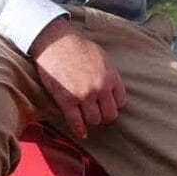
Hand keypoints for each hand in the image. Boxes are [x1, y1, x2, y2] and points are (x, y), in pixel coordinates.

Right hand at [31, 18, 126, 137]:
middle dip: (104, 115)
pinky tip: (82, 133)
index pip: (121, 102)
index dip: (114, 105)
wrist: (55, 42)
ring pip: (94, 120)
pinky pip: (76, 122)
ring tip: (86, 116)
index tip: (107, 105)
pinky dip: (79, 130)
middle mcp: (99, 89)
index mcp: (111, 77)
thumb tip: (114, 91)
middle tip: (98, 113)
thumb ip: (110, 75)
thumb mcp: (103, 58)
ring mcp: (83, 96)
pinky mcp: (66, 101)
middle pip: (109, 115)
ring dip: (91, 120)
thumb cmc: (79, 47)